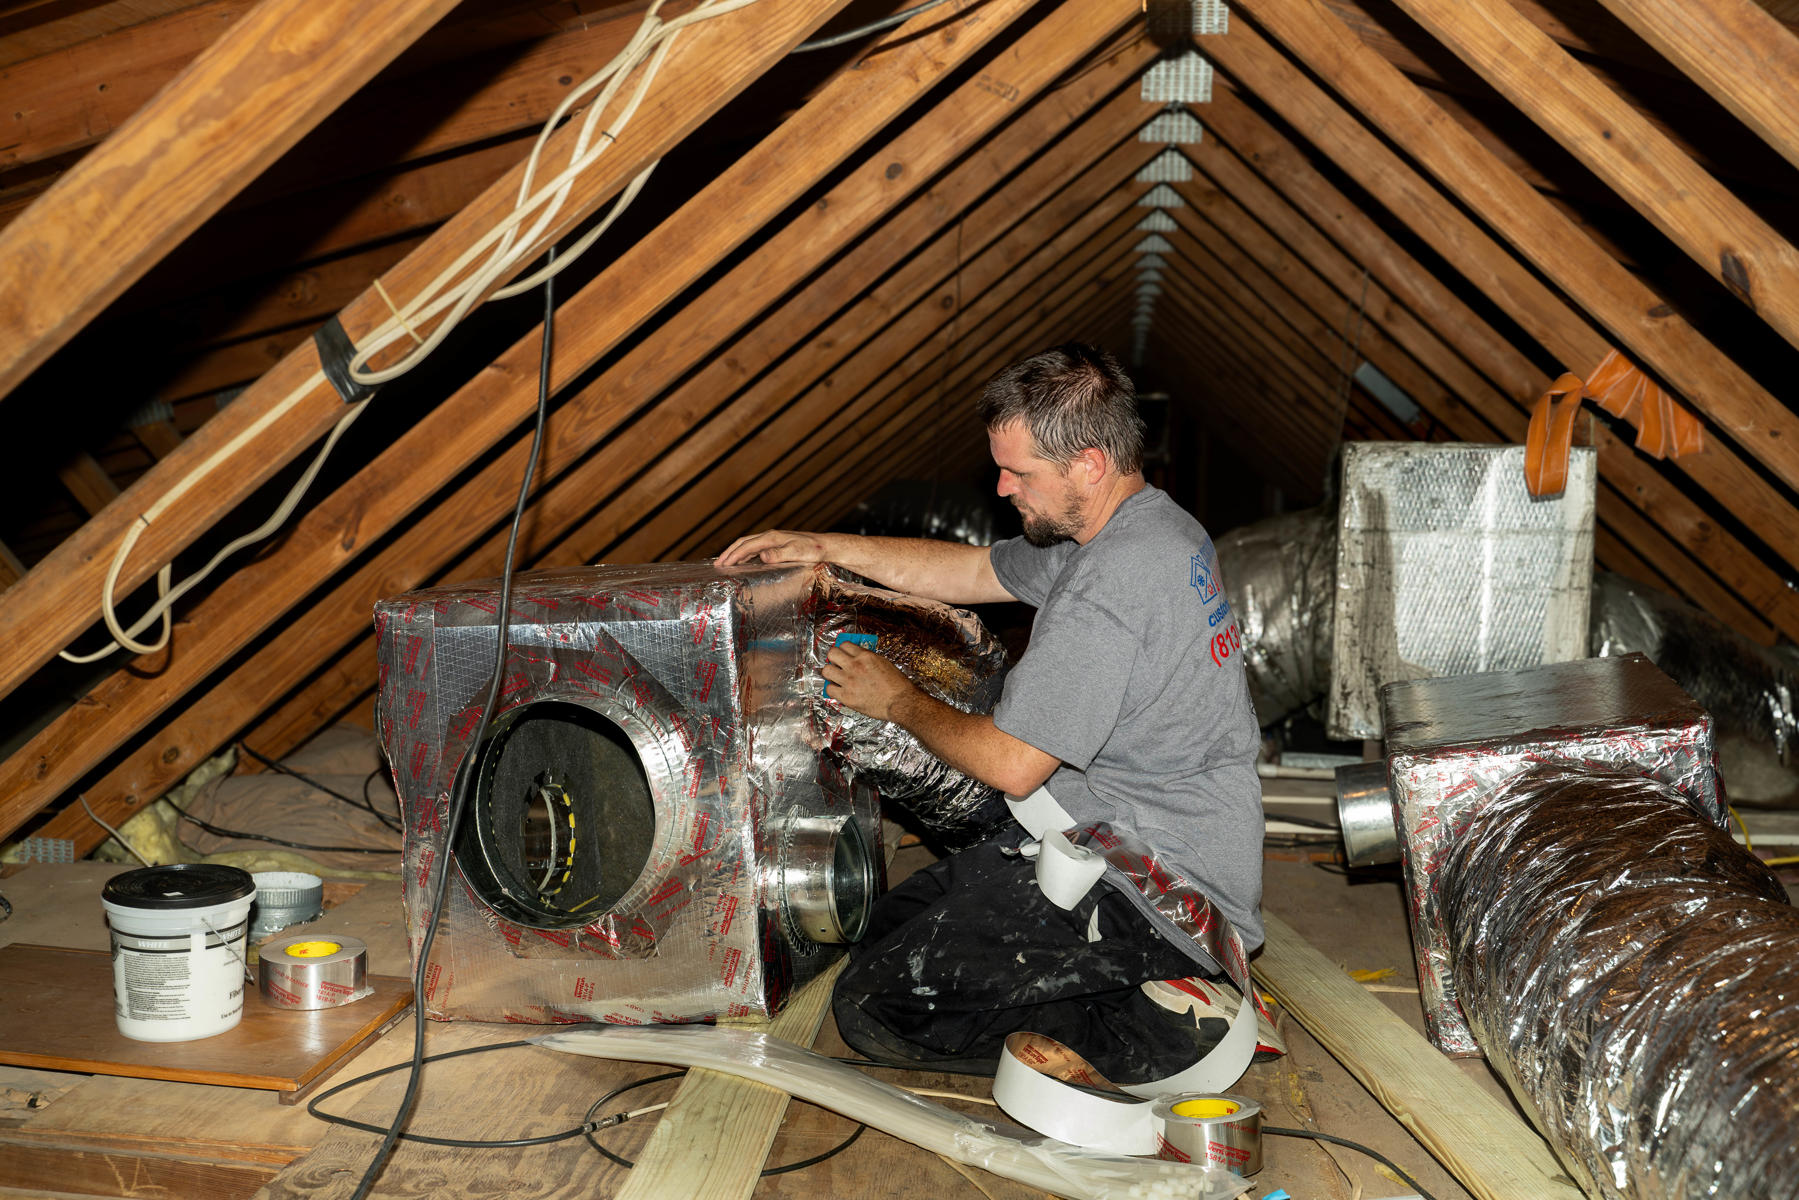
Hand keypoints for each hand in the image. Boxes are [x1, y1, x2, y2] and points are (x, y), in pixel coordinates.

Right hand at [715, 529, 830, 567]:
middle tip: (717, 564)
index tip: (722, 565)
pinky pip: (756, 548)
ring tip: (726, 563)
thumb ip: (779, 554)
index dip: (733, 555)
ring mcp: (774, 540)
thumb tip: (763, 556)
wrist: (827, 547)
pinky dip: (746, 554)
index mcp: (772, 538)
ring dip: (736, 553)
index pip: (746, 546)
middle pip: (744, 542)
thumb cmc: (813, 550)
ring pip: (749, 545)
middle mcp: (771, 537)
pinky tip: (745, 561)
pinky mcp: (778, 545)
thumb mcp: (797, 552)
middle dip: (729, 552)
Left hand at [821, 640, 916, 722]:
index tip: (843, 653)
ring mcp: (849, 681)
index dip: (843, 649)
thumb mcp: (884, 662)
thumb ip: (869, 658)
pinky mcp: (846, 696)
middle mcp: (854, 666)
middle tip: (836, 663)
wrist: (900, 701)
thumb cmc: (897, 684)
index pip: (845, 644)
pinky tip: (838, 689)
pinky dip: (832, 689)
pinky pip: (829, 689)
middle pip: (832, 653)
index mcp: (865, 656)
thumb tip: (859, 657)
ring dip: (830, 673)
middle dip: (833, 657)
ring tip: (835, 676)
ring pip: (826, 670)